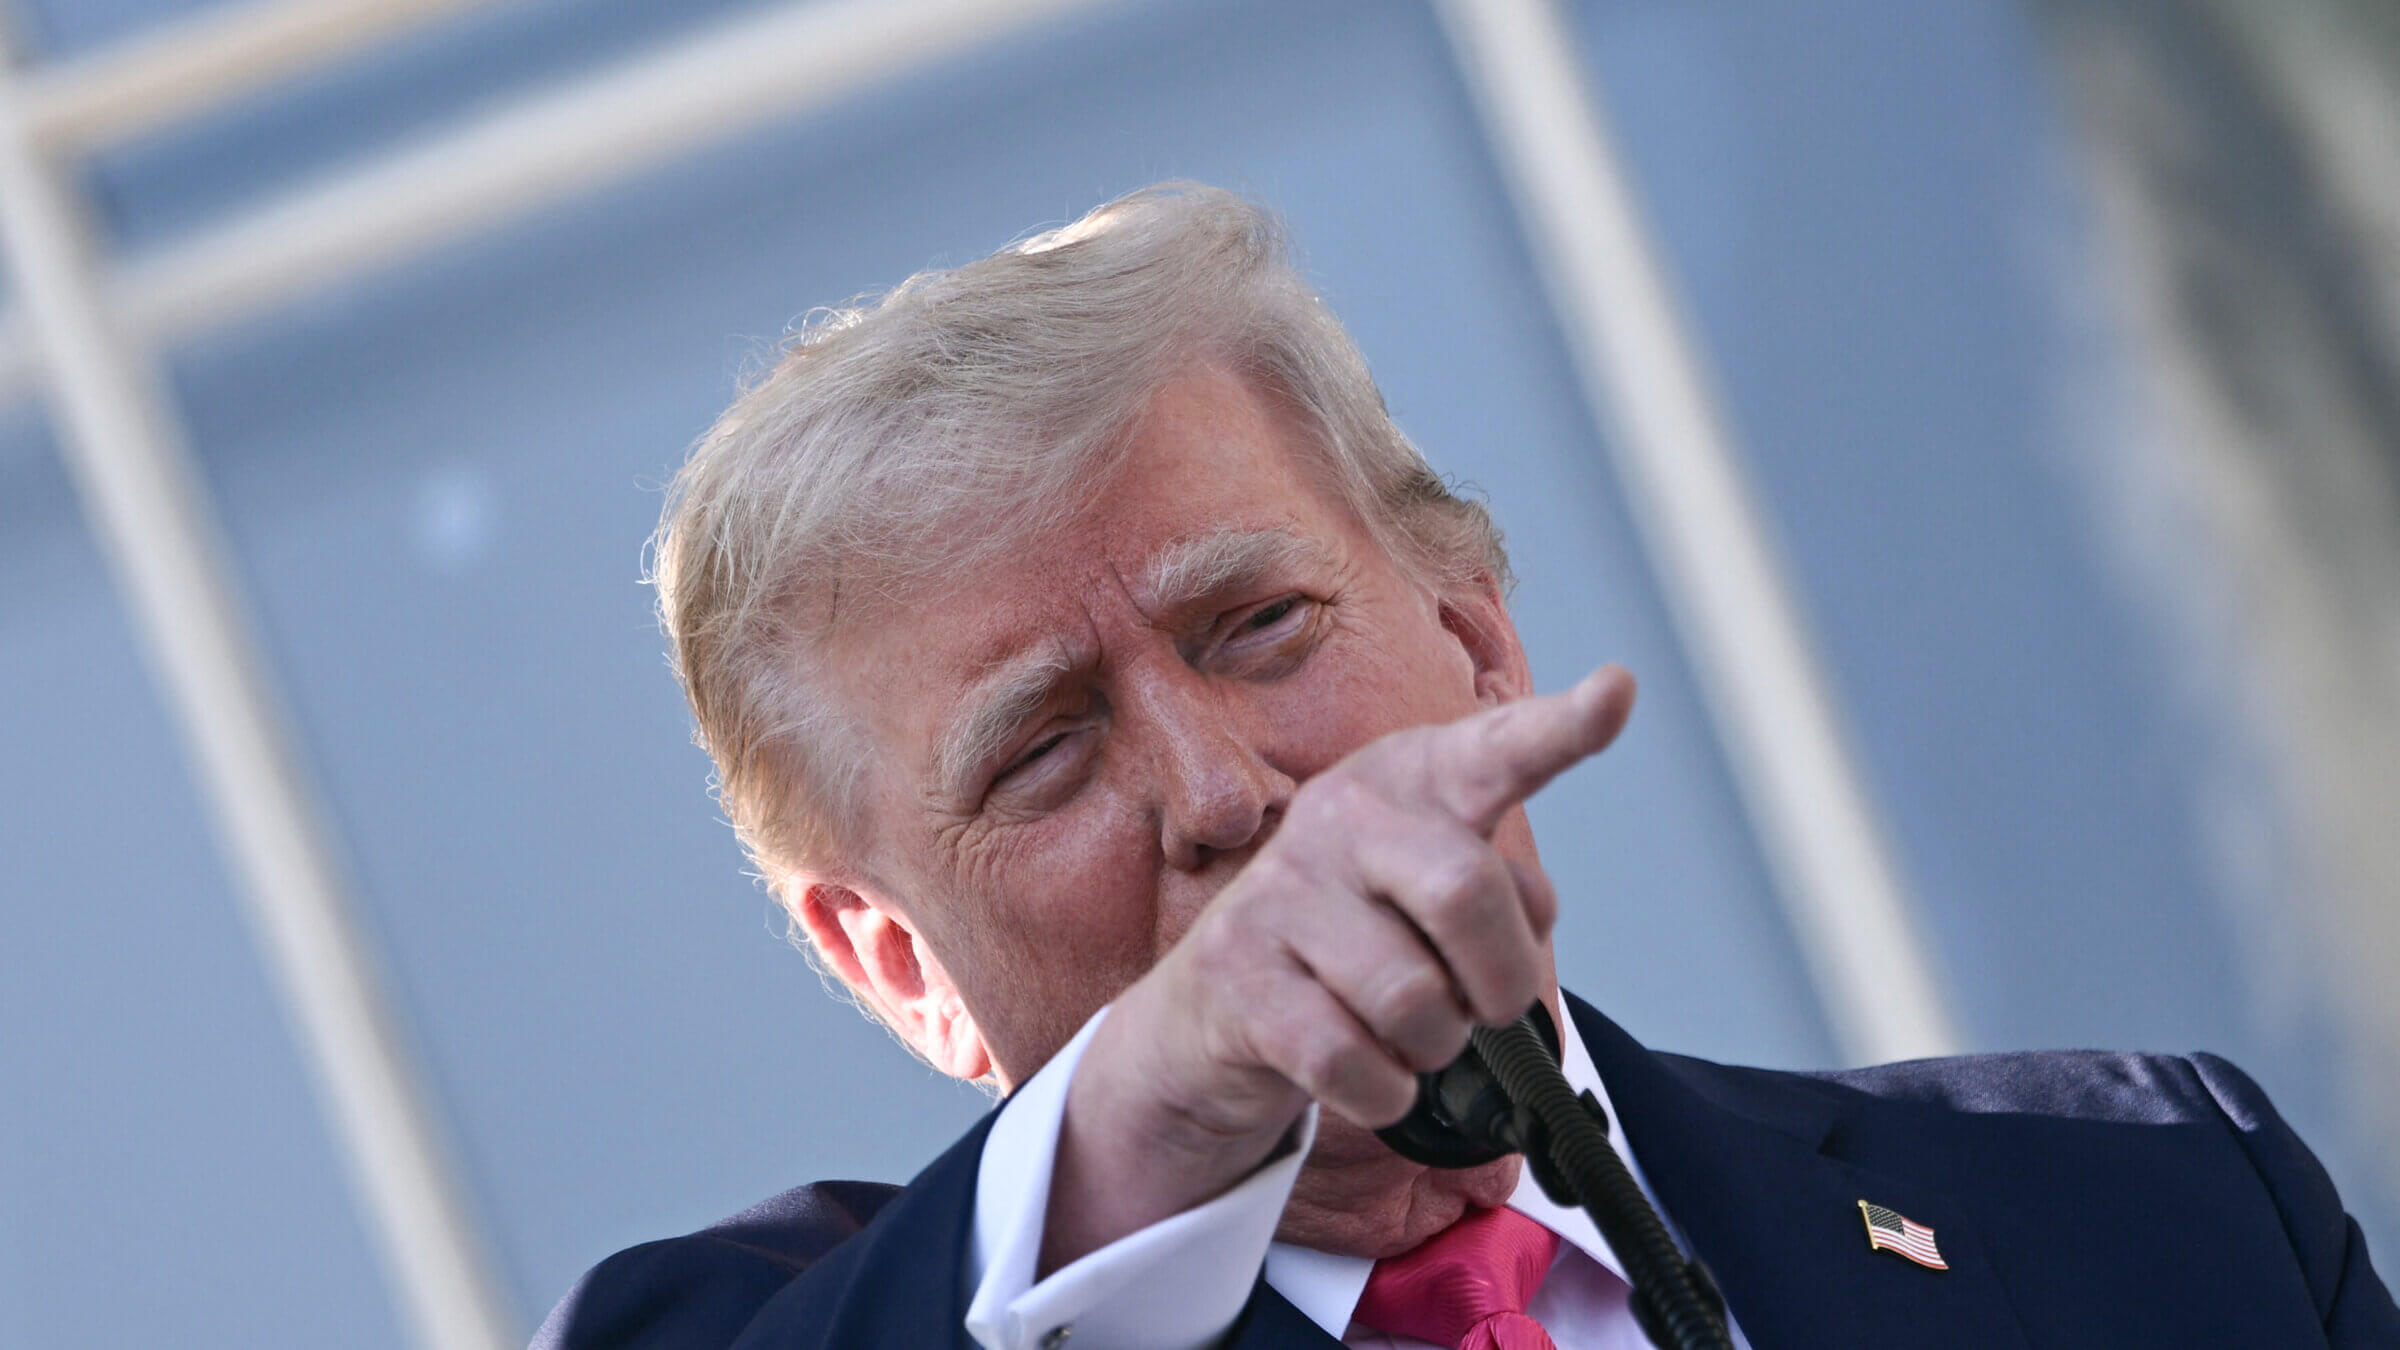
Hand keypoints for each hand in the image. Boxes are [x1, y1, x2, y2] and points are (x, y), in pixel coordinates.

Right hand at [1042, 665, 1636, 1269]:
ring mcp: (1280, 892)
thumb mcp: (1424, 891)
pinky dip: (1383, 1092)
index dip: (1563, 729)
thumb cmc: (1353, 942)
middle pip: (1466, 890)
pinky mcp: (1238, 975)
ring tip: (1409, 1035)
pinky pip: (1352, 1061)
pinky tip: (1367, 1072)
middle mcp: (1338, 816)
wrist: (1212, 1008)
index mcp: (1405, 782)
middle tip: (1487, 1005)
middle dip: (1500, 977)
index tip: (1616, 694)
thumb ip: (1499, 887)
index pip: (1495, 751)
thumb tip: (1529, 908)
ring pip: (1414, 999)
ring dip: (1434, 1046)